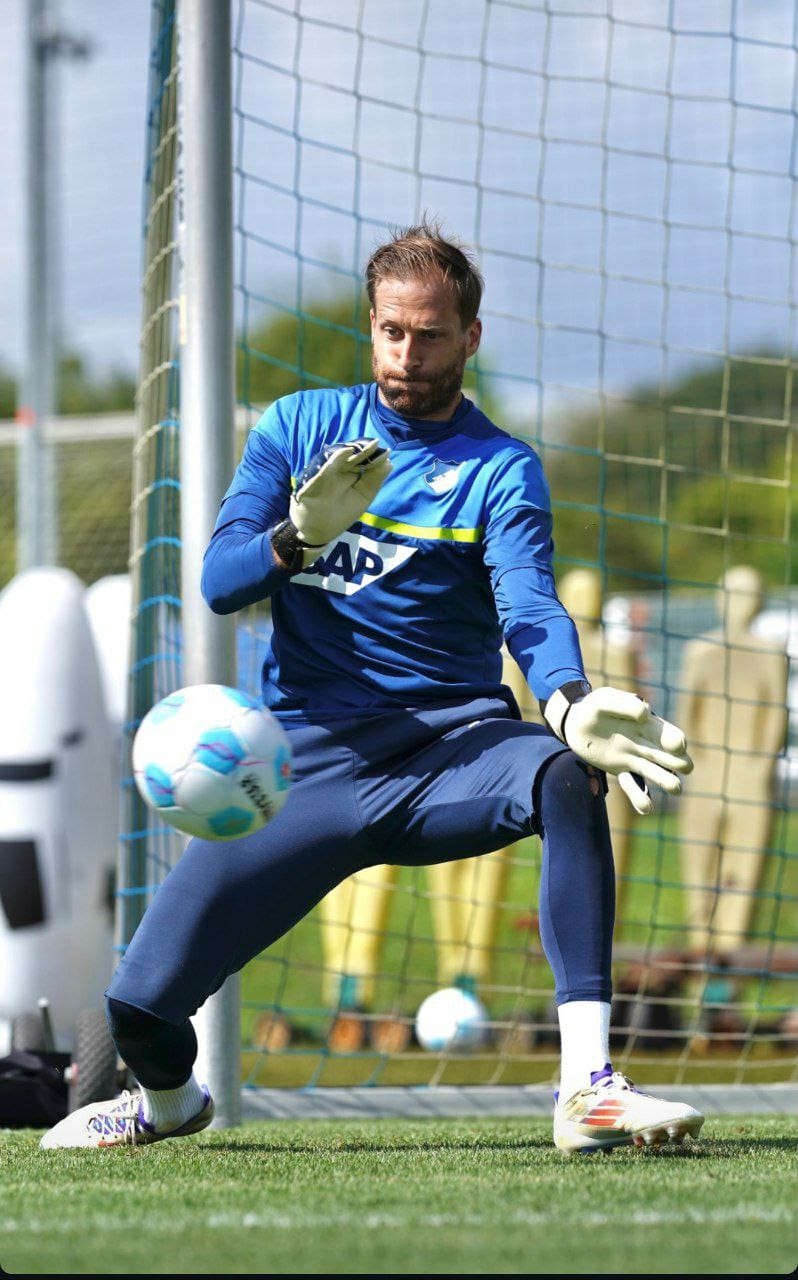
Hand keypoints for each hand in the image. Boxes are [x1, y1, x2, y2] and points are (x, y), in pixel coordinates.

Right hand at [289, 438, 390, 566]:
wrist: (316, 529)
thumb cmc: (339, 515)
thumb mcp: (362, 498)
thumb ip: (374, 481)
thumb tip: (389, 463)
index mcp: (352, 475)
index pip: (366, 462)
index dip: (375, 457)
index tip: (386, 452)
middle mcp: (341, 470)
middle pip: (355, 456)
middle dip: (367, 450)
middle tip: (377, 444)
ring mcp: (330, 472)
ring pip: (343, 455)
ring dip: (355, 449)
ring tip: (368, 445)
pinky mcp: (319, 476)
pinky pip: (329, 465)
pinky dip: (339, 457)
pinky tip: (350, 451)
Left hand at [546, 686, 693, 815]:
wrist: (574, 721)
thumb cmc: (594, 707)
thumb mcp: (606, 700)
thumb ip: (625, 705)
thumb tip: (646, 715)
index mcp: (649, 725)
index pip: (672, 736)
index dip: (678, 742)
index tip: (676, 746)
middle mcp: (646, 744)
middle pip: (672, 757)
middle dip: (681, 763)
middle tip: (683, 767)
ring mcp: (634, 759)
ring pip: (657, 774)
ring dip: (668, 781)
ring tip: (675, 788)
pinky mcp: (620, 770)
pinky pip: (633, 787)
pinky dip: (640, 798)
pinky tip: (646, 807)